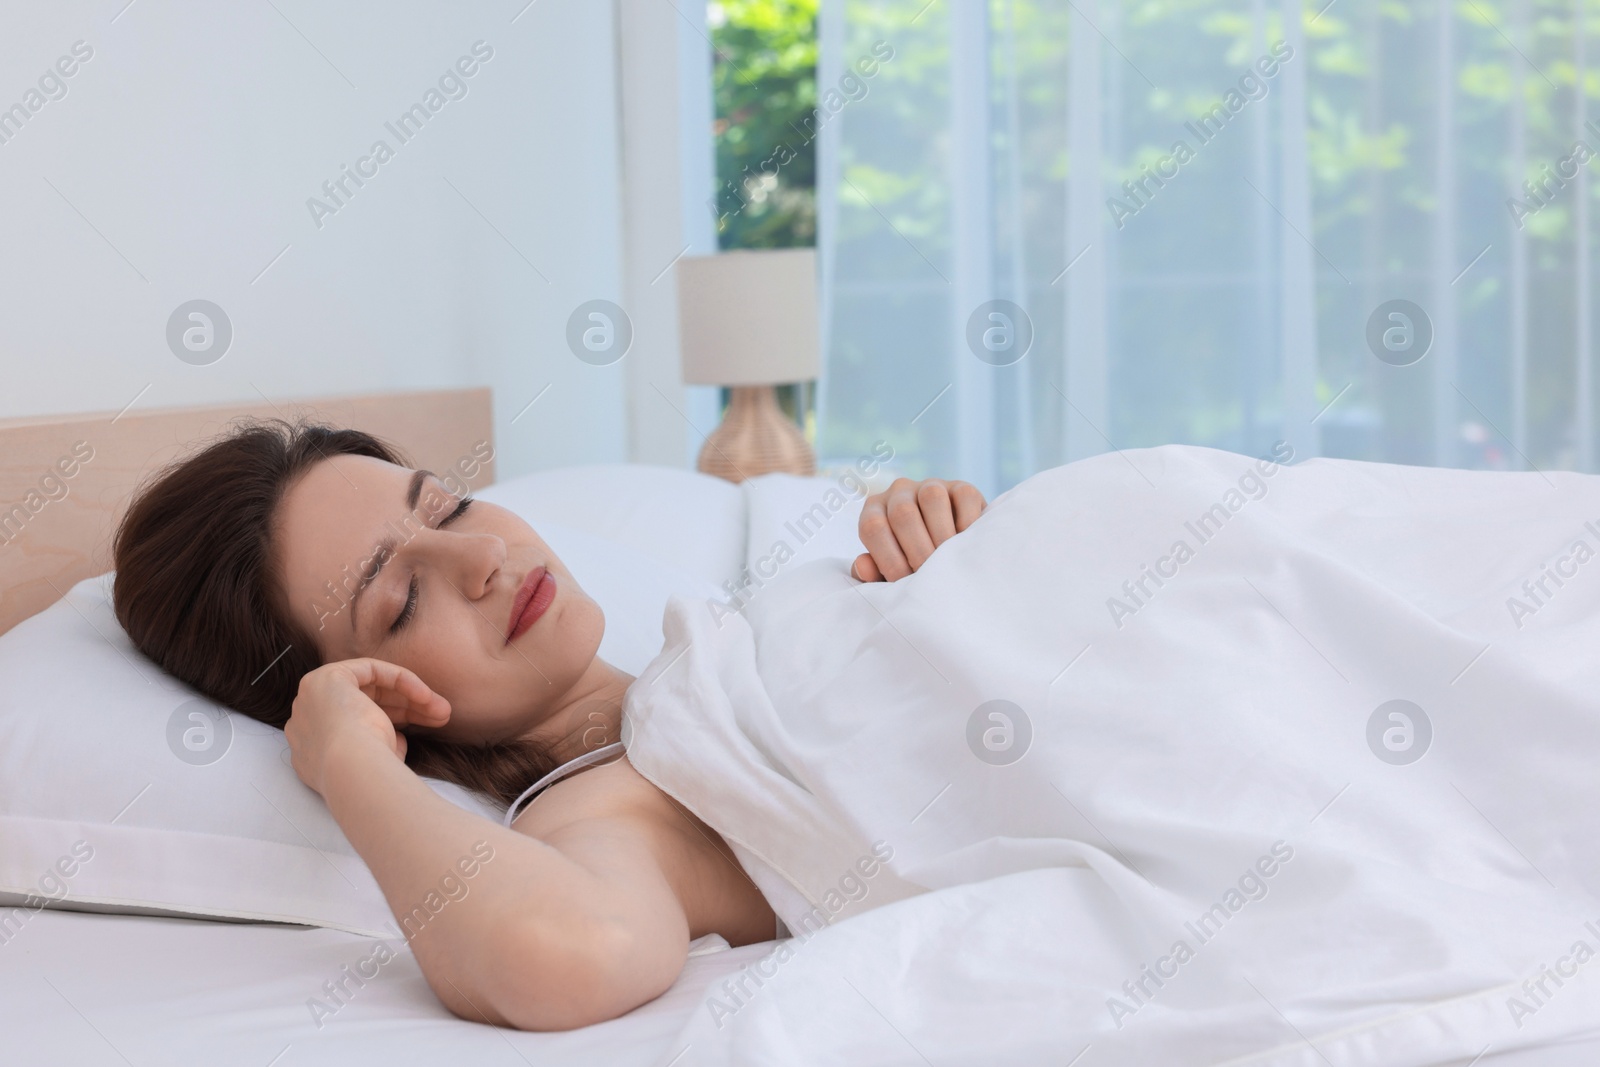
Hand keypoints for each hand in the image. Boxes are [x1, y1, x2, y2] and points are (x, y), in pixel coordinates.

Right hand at [284, 658, 450, 796]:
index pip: (354, 730)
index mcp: (312, 753)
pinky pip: (370, 670)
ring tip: (444, 712)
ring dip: (410, 698)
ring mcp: (311, 700)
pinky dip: (400, 679)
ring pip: (369, 689)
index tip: (419, 735)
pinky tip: (426, 696)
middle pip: (362, 707)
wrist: (352, 771)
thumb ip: (383, 750)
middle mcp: (306, 725)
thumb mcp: (377, 766)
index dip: (391, 727)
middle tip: (439, 719)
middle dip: (405, 711)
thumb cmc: (367, 779)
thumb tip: (399, 742)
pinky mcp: (325, 678)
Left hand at [851, 477, 985, 581]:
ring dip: (941, 535)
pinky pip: (964, 496)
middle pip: (903, 513)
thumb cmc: (911, 564)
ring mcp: (930, 485)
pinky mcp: (961, 487)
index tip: (905, 584)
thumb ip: (873, 573)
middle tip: (930, 576)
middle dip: (917, 551)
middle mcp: (899, 492)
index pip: (873, 527)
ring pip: (932, 498)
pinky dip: (967, 523)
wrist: (951, 551)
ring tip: (948, 562)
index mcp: (874, 510)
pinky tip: (966, 546)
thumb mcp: (890, 571)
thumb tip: (862, 567)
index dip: (888, 558)